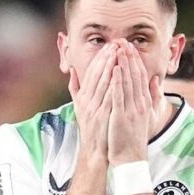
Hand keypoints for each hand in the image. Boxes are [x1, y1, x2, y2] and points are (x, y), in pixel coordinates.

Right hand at [69, 43, 115, 163]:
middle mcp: (87, 102)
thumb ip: (75, 88)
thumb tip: (72, 69)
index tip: (109, 46)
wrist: (95, 151)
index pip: (91, 73)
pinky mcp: (104, 116)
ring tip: (119, 53)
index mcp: (83, 98)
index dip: (100, 58)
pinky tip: (120, 73)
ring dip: (111, 66)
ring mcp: (95, 109)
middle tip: (116, 44)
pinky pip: (110, 96)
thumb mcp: (79, 107)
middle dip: (106, 58)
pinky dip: (114, 84)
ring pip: (103, 83)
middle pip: (97, 75)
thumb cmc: (91, 128)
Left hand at [107, 41, 159, 164]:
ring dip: (123, 63)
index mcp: (143, 102)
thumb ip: (150, 97)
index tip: (129, 46)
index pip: (140, 76)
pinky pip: (120, 96)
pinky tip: (115, 68)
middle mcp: (139, 104)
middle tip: (122, 40)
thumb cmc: (134, 138)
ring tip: (118, 48)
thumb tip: (154, 80)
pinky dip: (118, 81)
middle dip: (129, 56)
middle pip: (135, 75)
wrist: (130, 159)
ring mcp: (131, 110)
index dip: (135, 60)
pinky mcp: (121, 117)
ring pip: (128, 82)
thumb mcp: (145, 116)